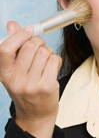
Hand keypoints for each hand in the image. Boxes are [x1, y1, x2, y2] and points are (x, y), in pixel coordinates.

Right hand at [0, 20, 61, 137]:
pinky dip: (55, 60)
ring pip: (45, 51)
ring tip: (44, 62)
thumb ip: (13, 45)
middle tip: (39, 49)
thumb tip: (12, 23)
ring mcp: (31, 84)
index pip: (5, 49)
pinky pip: (54, 60)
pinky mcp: (46, 87)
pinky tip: (51, 68)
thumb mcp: (14, 68)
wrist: (34, 114)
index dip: (19, 35)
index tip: (28, 31)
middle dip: (38, 42)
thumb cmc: (25, 86)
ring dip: (48, 52)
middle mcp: (15, 79)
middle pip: (30, 45)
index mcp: (4, 72)